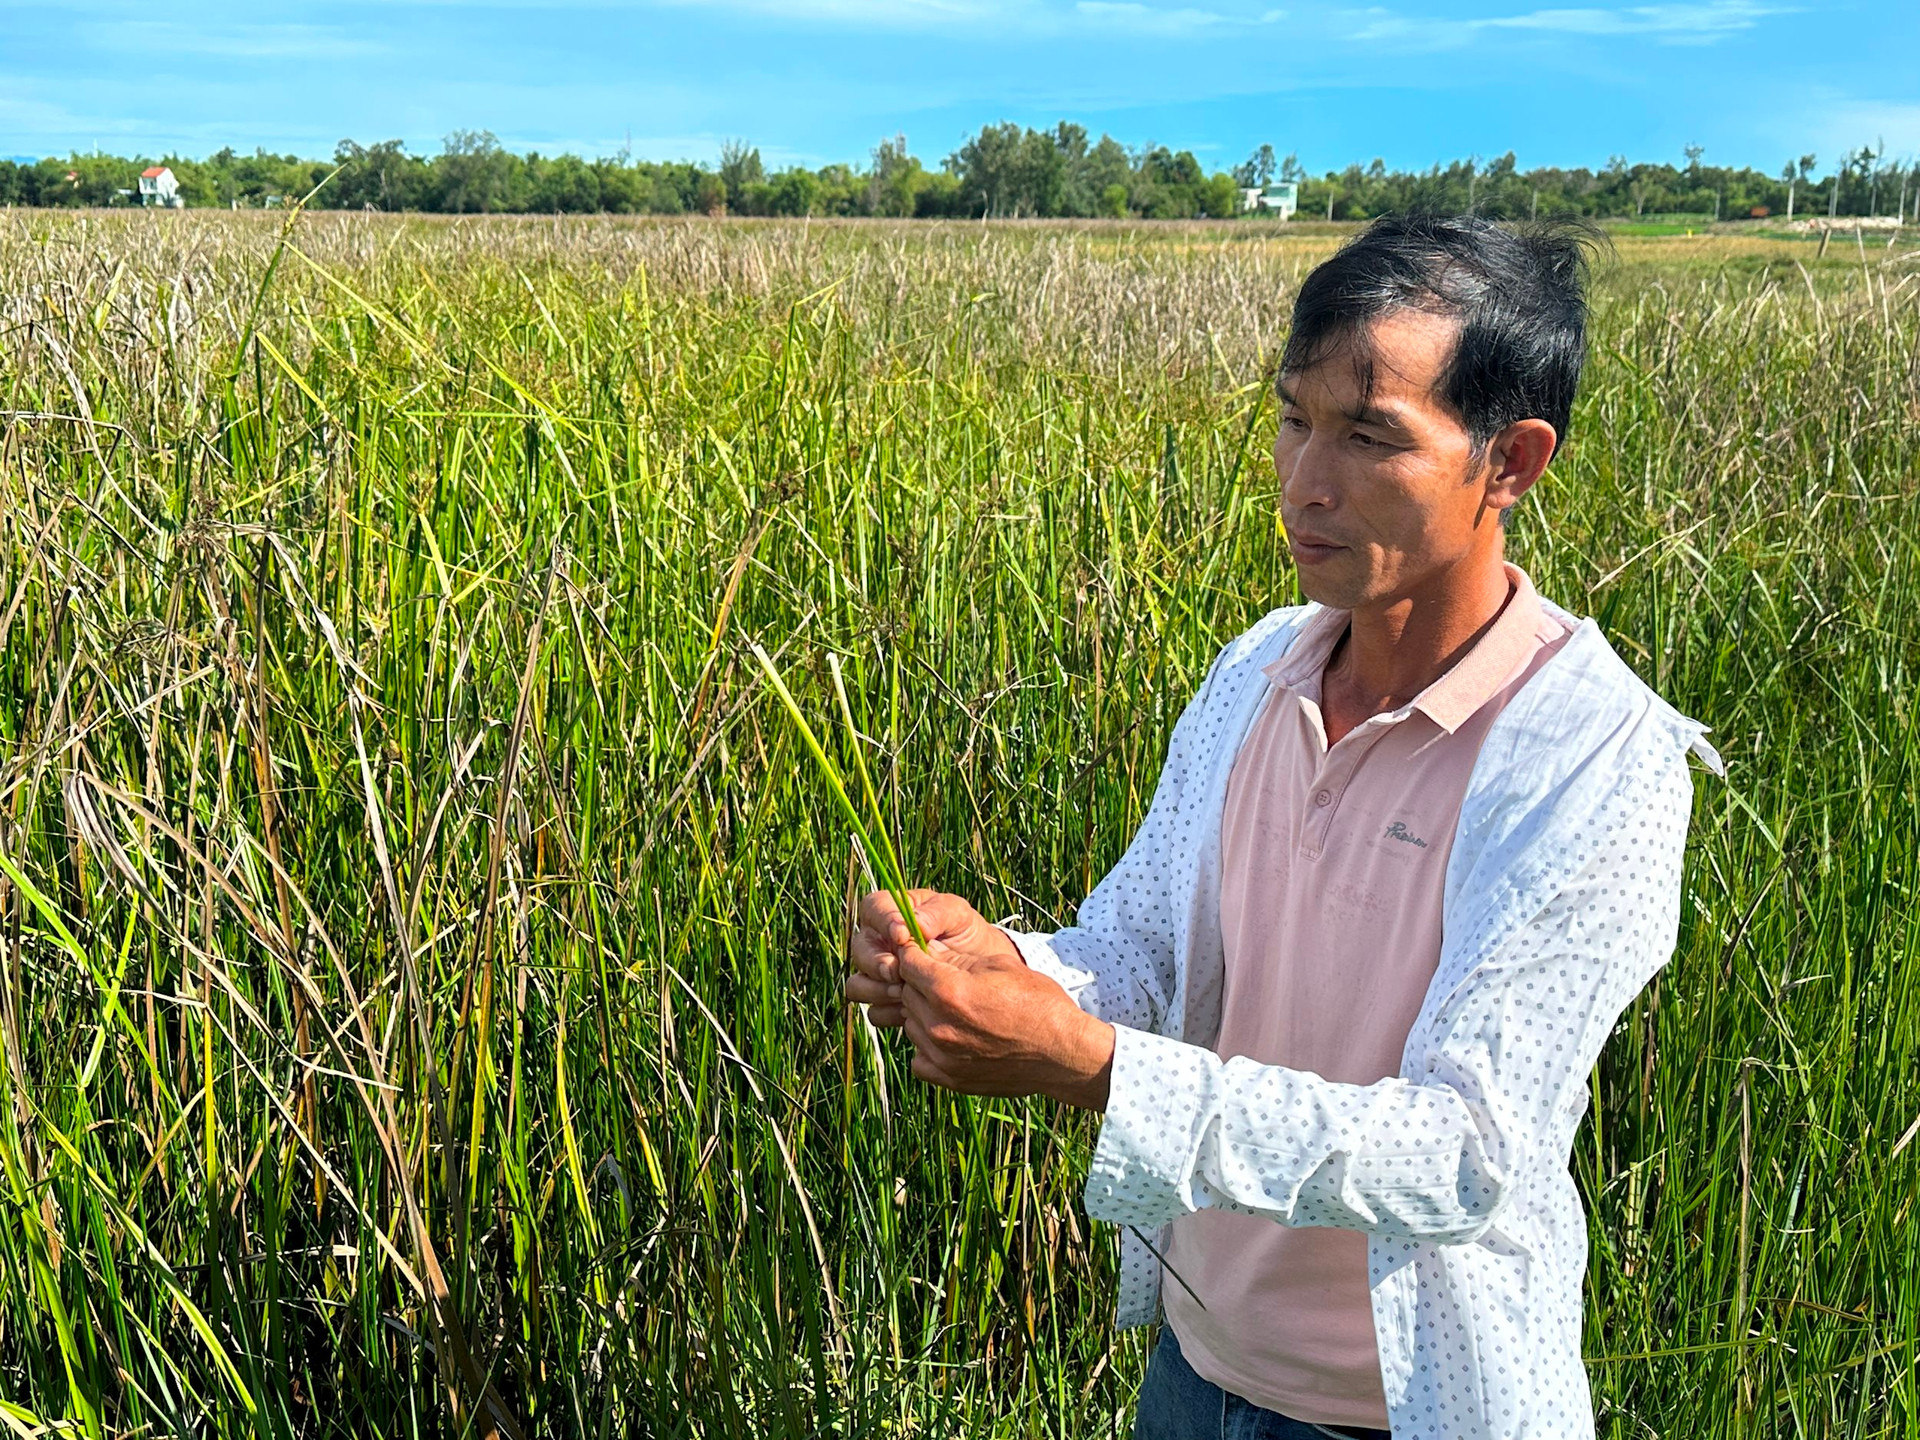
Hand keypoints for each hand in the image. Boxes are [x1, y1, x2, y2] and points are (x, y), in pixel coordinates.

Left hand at [843, 888, 1112, 1110]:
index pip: (907, 962)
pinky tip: (952, 1038)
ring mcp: (940, 1055)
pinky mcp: (948, 1078)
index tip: (922, 952)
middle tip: (940, 979)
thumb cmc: (1038, 1002)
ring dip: (922, 1013)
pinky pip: (918, 1057)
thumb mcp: (999, 966)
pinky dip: (927, 1047)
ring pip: (909, 1024)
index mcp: (948, 990)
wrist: (1062, 1053)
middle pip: (905, 992)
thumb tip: (929, 952)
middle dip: (918, 982)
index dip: (913, 952)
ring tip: (952, 1010)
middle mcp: (937, 1024)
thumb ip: (956, 960)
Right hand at [845, 888, 1018, 1027]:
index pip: (873, 908)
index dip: (882, 922)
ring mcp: (877, 974)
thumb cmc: (965, 933)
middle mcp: (878, 942)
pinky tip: (908, 1011)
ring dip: (877, 990)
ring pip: (857, 984)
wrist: (981, 969)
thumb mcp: (958, 915)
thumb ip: (937, 913)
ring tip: (903, 993)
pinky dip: (888, 1012)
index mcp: (891, 912)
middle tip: (899, 973)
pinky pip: (873, 1011)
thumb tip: (916, 925)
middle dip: (877, 963)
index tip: (903, 937)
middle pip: (860, 950)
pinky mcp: (885, 1002)